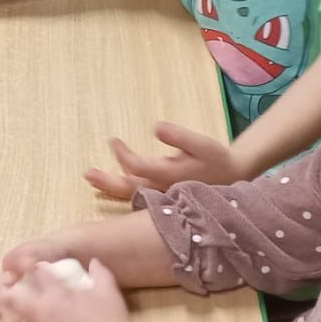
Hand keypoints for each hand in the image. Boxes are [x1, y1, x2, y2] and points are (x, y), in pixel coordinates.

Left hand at [84, 122, 242, 200]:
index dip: (123, 155)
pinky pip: (139, 194)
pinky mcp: (164, 194)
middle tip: (87, 174)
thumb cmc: (216, 158)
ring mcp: (163, 194)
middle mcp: (163, 188)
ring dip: (112, 186)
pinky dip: (125, 189)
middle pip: (129, 188)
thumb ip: (179, 136)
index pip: (137, 167)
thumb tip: (156, 127)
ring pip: (132, 194)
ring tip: (92, 178)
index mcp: (170, 174)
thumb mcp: (201, 143)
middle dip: (107, 181)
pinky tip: (115, 180)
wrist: (233, 176)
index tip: (113, 140)